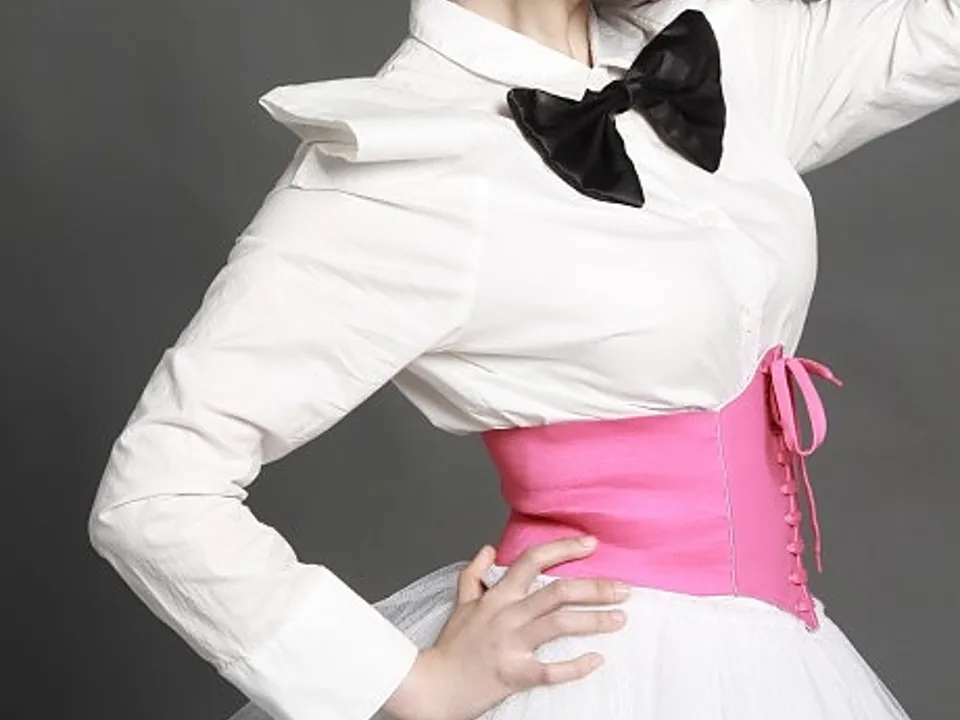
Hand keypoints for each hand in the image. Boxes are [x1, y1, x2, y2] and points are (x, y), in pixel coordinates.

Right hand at [383, 535, 629, 719]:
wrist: (432, 686)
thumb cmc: (450, 647)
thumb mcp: (460, 604)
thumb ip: (474, 575)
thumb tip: (487, 548)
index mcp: (497, 596)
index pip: (532, 560)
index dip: (563, 548)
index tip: (590, 543)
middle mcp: (506, 615)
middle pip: (557, 592)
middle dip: (594, 587)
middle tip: (624, 587)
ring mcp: (510, 644)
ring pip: (558, 624)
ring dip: (594, 620)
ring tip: (619, 618)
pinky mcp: (514, 673)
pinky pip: (550, 670)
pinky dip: (576, 665)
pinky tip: (596, 660)